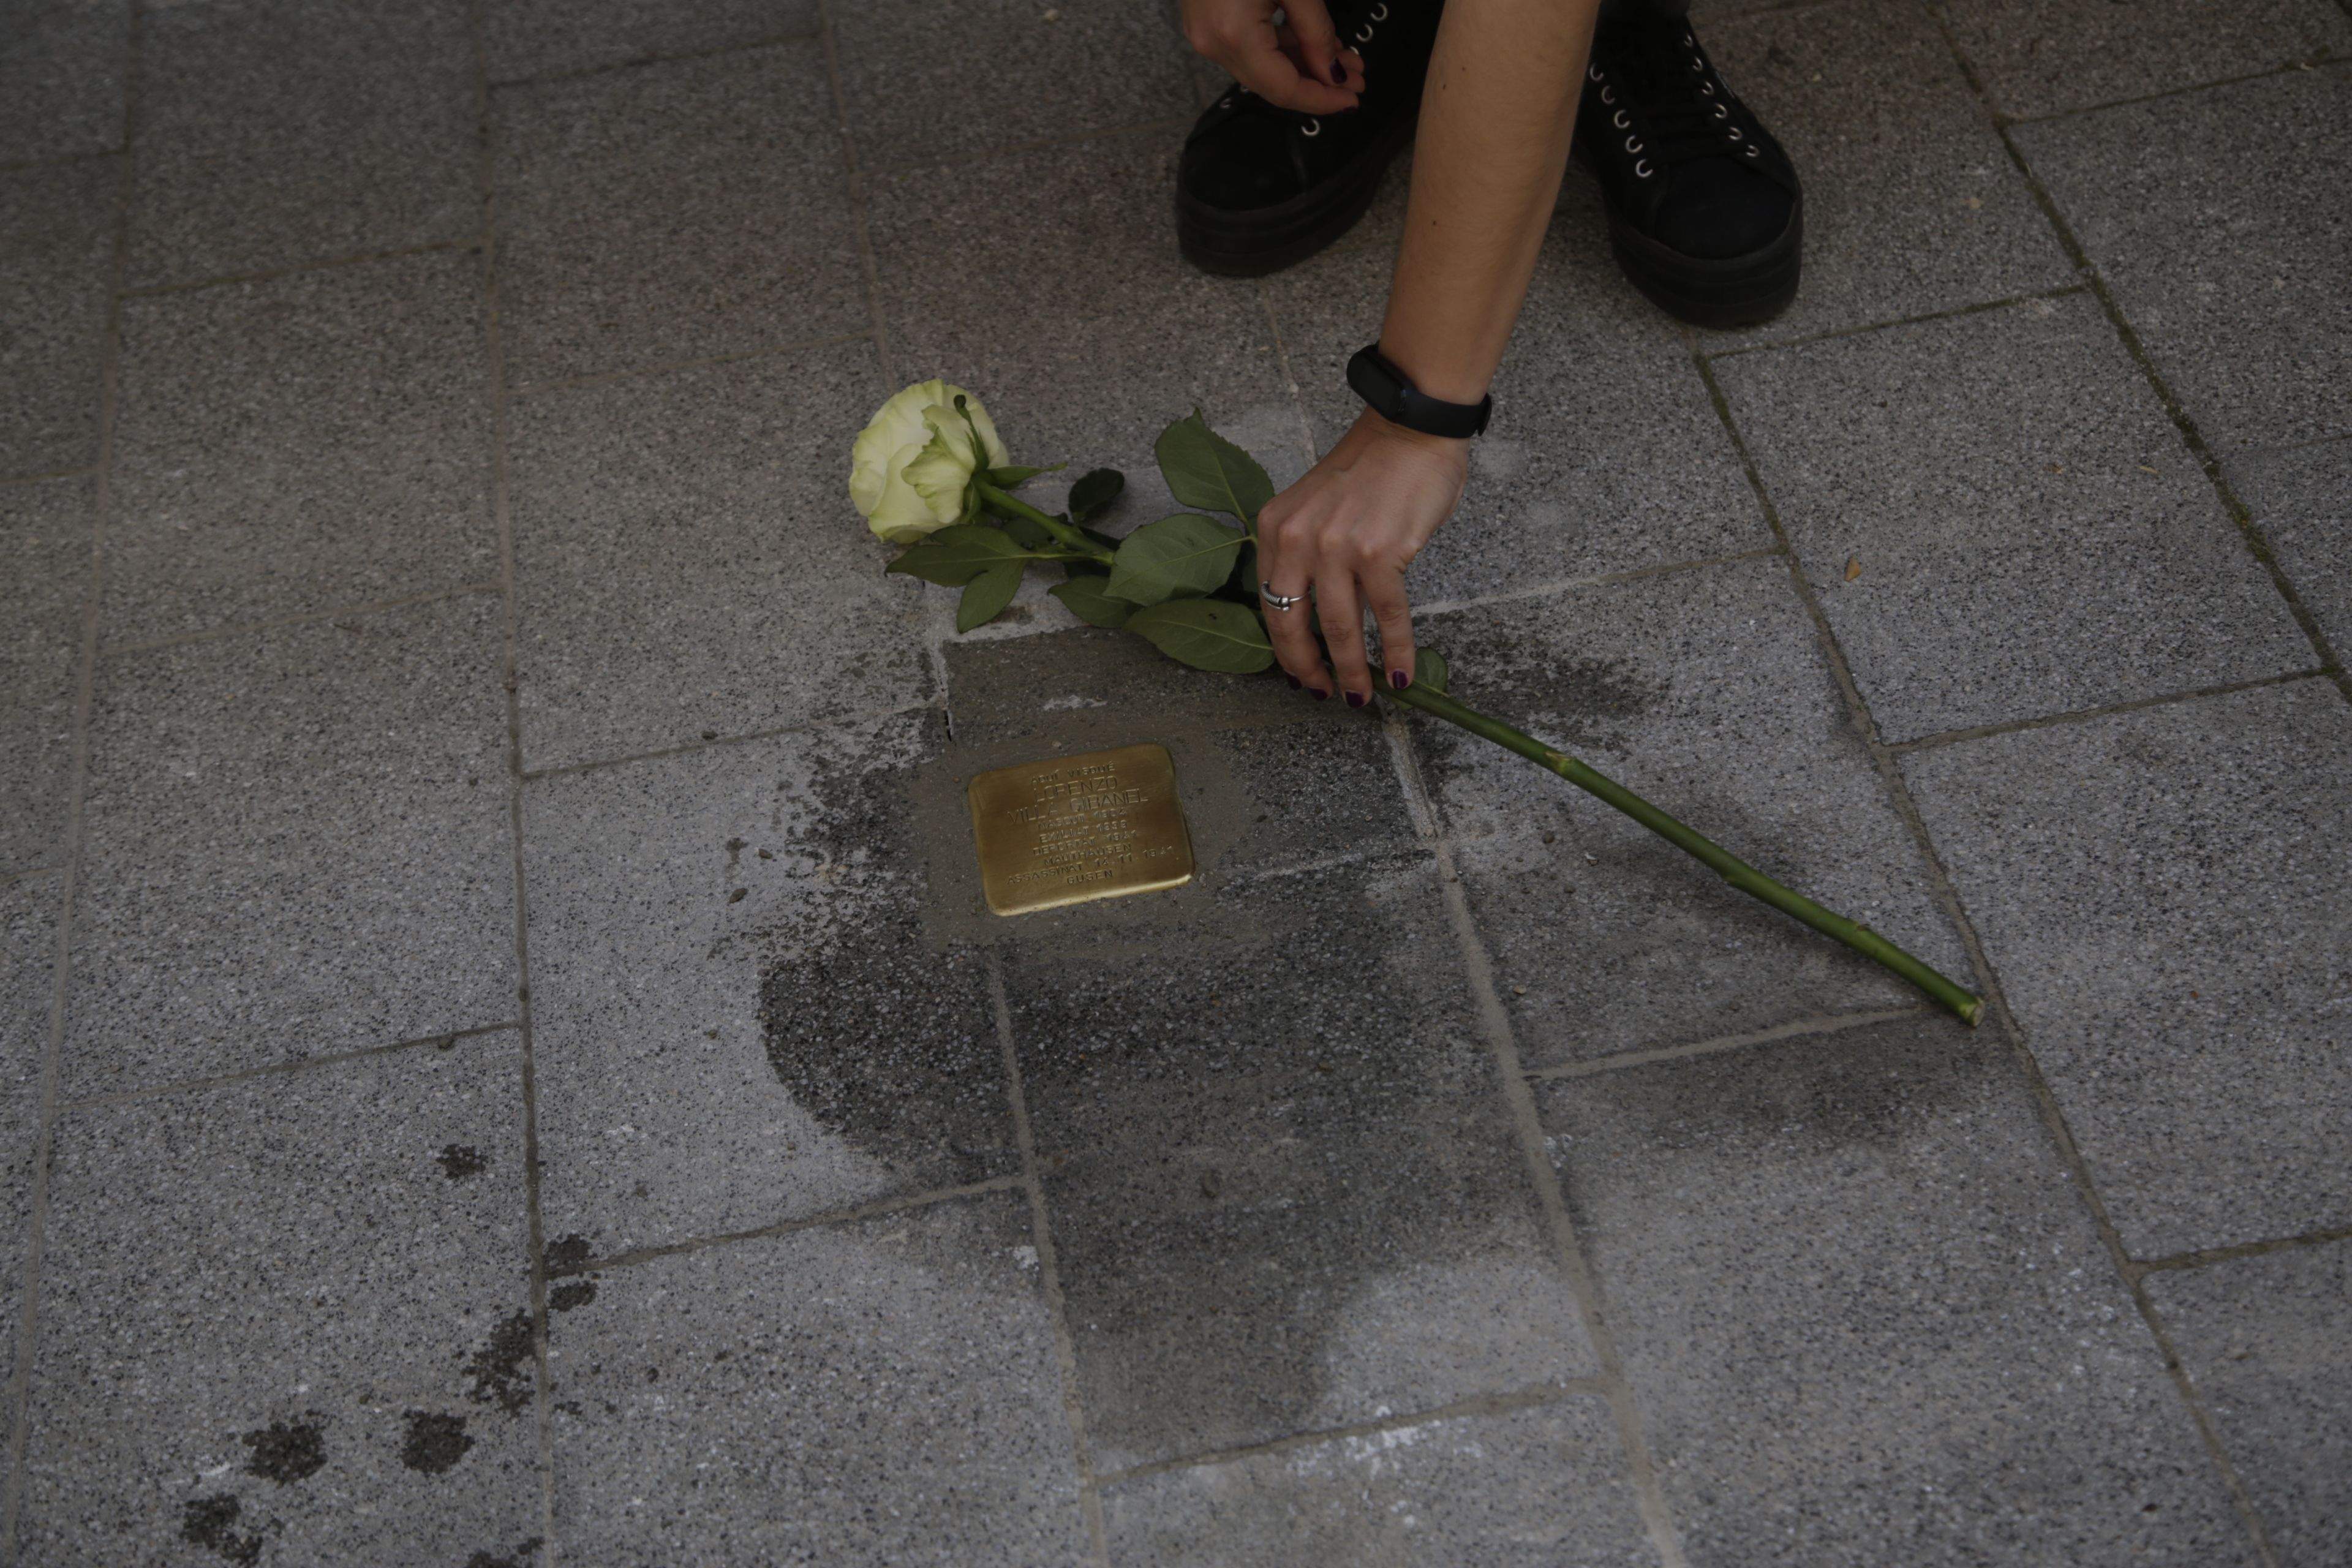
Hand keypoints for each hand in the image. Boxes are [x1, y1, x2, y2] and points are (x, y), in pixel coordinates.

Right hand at [1178, 0, 1364, 114]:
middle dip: (1318, 84)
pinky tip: (1311, 43)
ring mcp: (1205, 35)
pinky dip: (1281, 50)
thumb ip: (1316, 32)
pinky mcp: (1206, 22)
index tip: (1354, 97)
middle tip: (1357, 79)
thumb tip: (1335, 74)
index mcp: (1235, 36)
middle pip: (1272, 84)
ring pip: (1262, 68)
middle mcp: (1213, 44)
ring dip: (1303, 66)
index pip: (1284, 89)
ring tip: (1342, 58)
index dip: (1322, 99)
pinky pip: (1249, 49)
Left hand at [1257, 408, 1467, 704]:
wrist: (1412, 430)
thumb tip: (1321, 618)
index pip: (1269, 601)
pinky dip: (1396, 651)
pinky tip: (1401, 675)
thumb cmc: (1372, 469)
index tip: (1298, 672)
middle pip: (1291, 624)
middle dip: (1307, 669)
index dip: (1283, 646)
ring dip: (1350, 671)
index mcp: (1275, 527)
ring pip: (1337, 628)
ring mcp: (1336, 546)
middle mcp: (1297, 538)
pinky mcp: (1379, 553)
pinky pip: (1387, 616)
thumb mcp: (1317, 508)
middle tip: (1322, 694)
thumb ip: (1309, 554)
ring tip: (1360, 696)